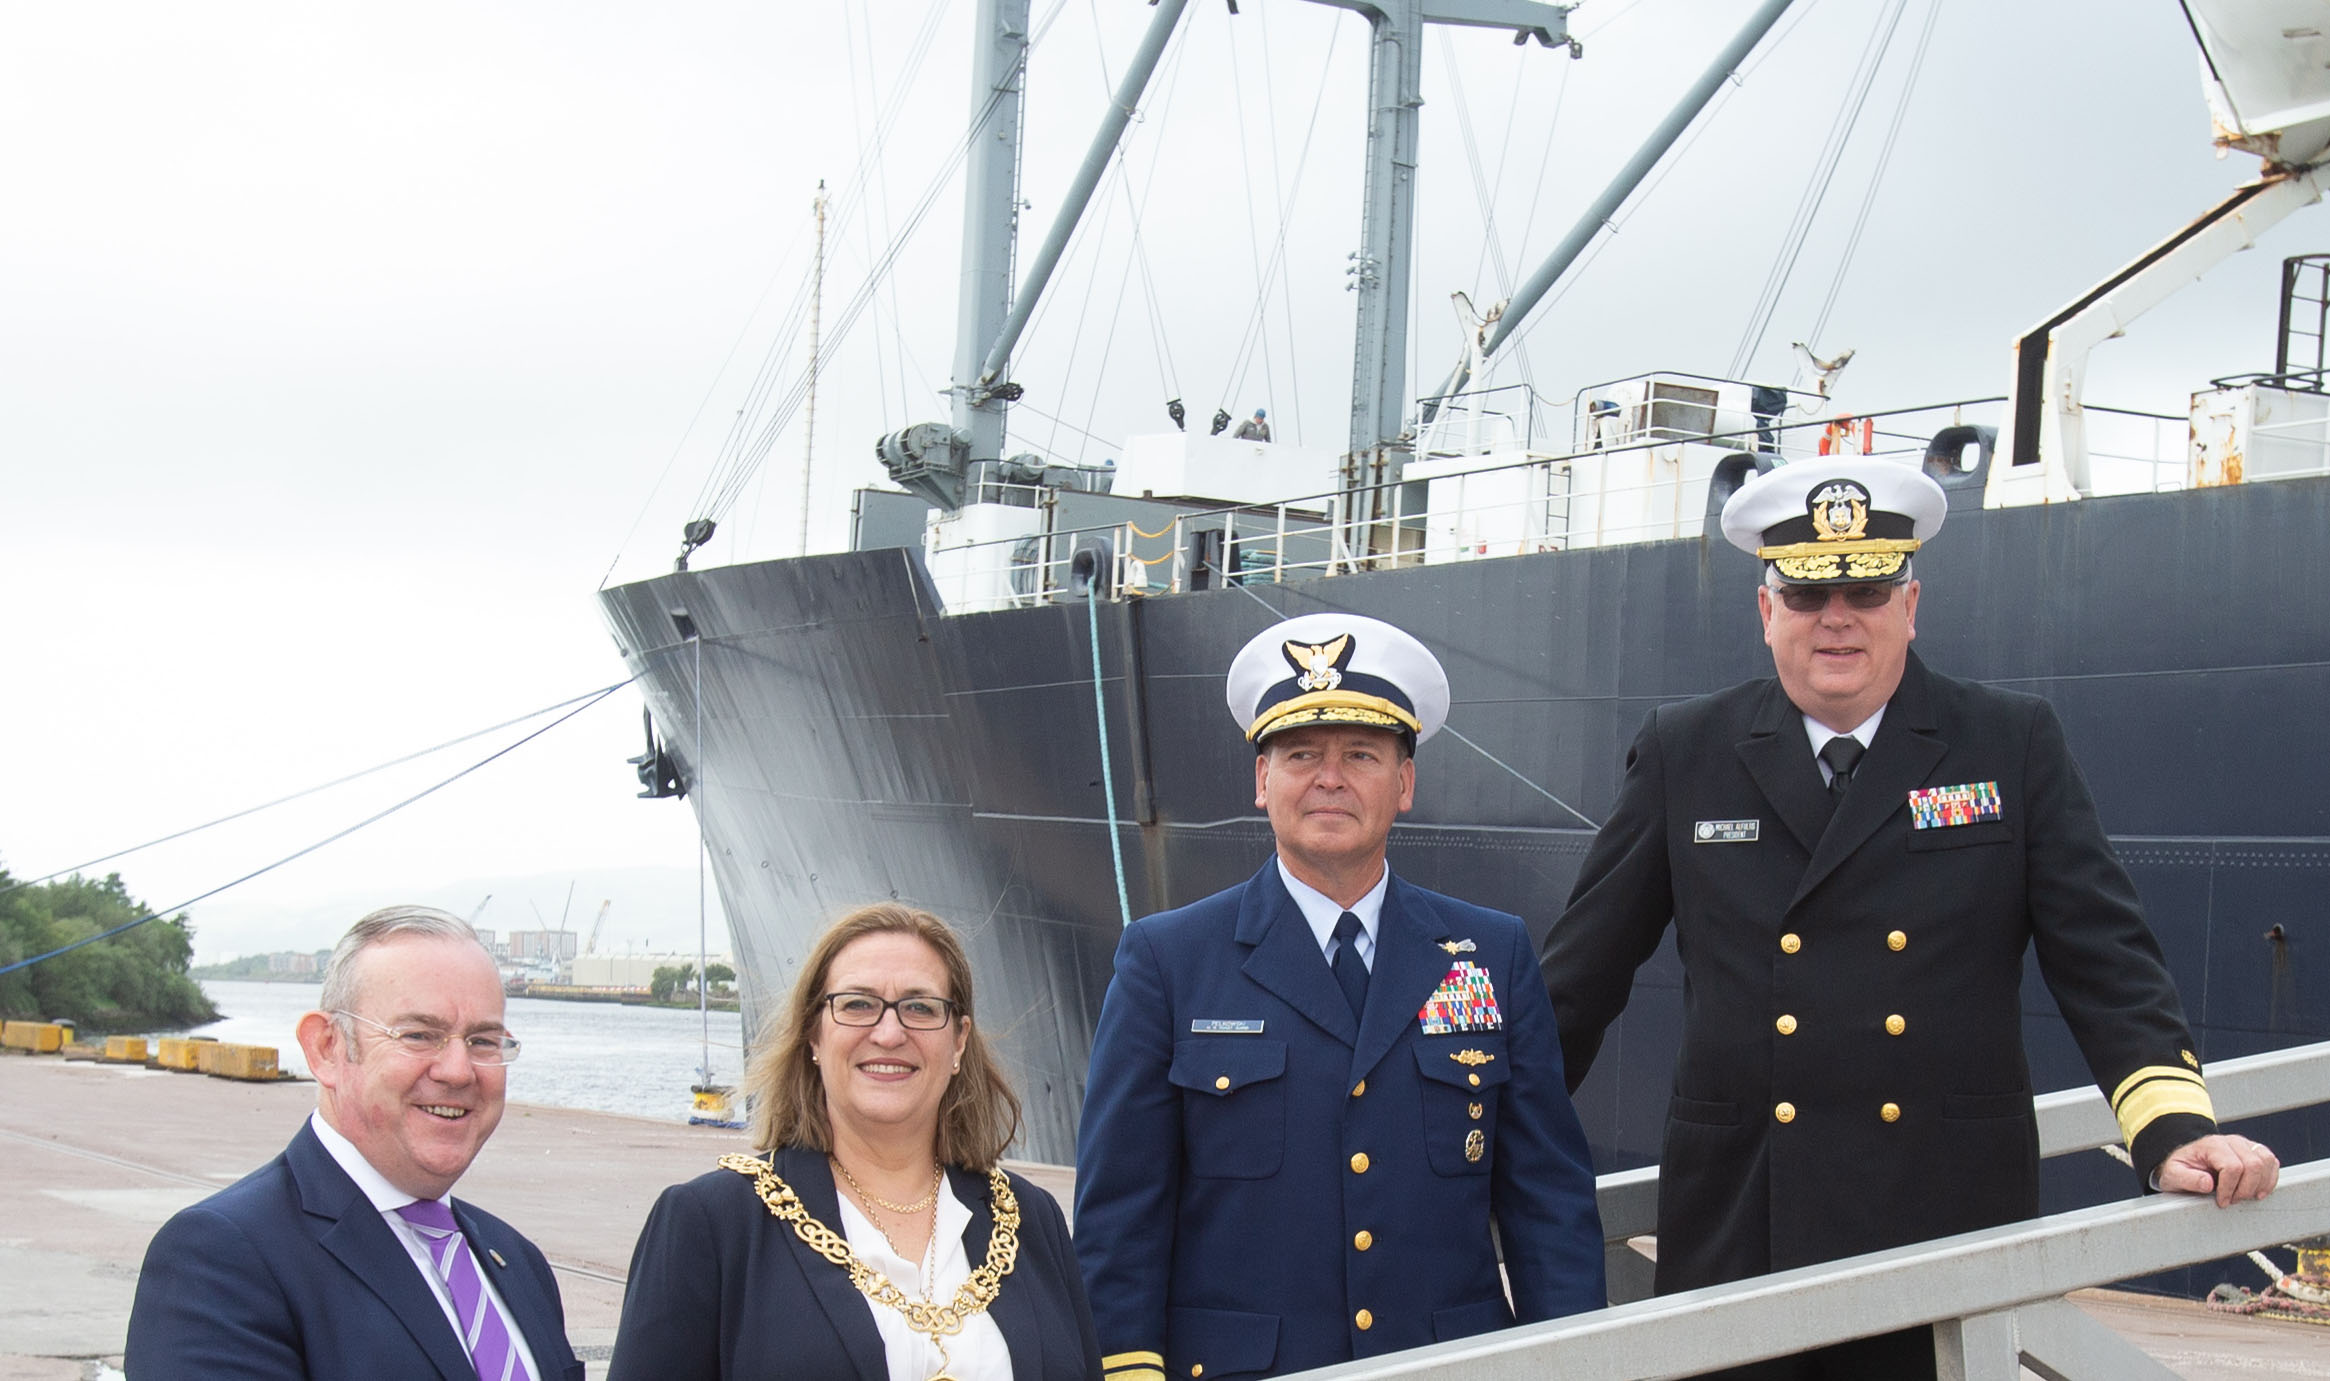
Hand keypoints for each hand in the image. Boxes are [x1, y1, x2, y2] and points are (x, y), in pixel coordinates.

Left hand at [2156, 1133, 2278, 1205]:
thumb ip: (2187, 1179)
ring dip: (2260, 1184)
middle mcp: (2231, 1141)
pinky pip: (2272, 1162)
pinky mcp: (2255, 1151)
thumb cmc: (2181, 1168)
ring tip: (2245, 1196)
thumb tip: (2208, 1184)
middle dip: (2245, 1189)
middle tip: (2233, 1200)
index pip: (2232, 1167)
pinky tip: (2258, 1190)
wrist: (2188, 1161)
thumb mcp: (2174, 1175)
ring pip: (2266, 1161)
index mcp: (2212, 1145)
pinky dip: (2269, 1179)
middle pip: (2253, 1165)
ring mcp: (2245, 1144)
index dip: (2229, 1189)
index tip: (2222, 1201)